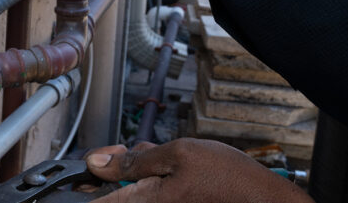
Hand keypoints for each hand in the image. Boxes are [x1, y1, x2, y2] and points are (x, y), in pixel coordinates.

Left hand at [84, 139, 312, 202]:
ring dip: (137, 169)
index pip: (95, 200)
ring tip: (161, 156)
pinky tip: (170, 167)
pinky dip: (154, 177)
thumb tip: (95, 164)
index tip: (87, 164)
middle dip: (115, 165)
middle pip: (111, 191)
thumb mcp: (178, 154)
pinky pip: (150, 192)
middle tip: (131, 150)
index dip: (84, 180)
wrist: (262, 199)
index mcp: (144, 202)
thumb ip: (134, 160)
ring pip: (132, 188)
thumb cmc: (227, 179)